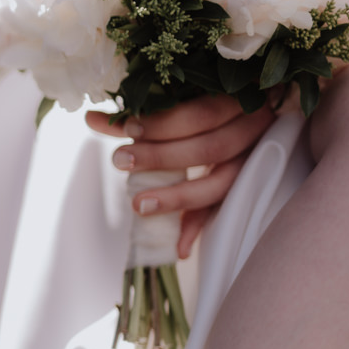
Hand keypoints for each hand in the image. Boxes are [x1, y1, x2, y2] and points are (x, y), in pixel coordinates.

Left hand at [86, 94, 278, 258]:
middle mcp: (251, 132)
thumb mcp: (184, 101)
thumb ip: (141, 113)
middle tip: (120, 160)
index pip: (201, 113)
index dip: (165, 123)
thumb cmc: (209, 104)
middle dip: (161, 157)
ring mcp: (253, 162)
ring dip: (177, 197)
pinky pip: (222, 210)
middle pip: (210, 149)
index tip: (128, 128)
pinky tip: (177, 248)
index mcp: (237, 101)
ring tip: (139, 205)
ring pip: (219, 184)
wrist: (257, 115)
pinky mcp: (247, 186)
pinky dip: (197, 228)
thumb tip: (91, 120)